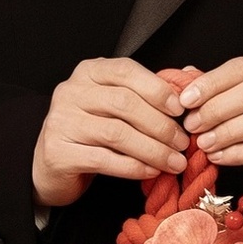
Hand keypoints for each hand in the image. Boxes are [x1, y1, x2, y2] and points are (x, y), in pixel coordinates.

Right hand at [32, 57, 191, 207]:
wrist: (52, 165)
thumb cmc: (92, 132)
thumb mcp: (117, 105)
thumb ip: (148, 92)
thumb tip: (190, 77)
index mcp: (88, 72)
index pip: (126, 71)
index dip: (157, 89)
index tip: (181, 110)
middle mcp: (70, 92)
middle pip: (124, 103)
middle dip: (161, 125)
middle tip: (183, 143)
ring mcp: (61, 122)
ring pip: (117, 133)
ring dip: (153, 149)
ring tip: (174, 161)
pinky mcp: (58, 153)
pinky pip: (104, 159)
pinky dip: (134, 167)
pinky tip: (151, 171)